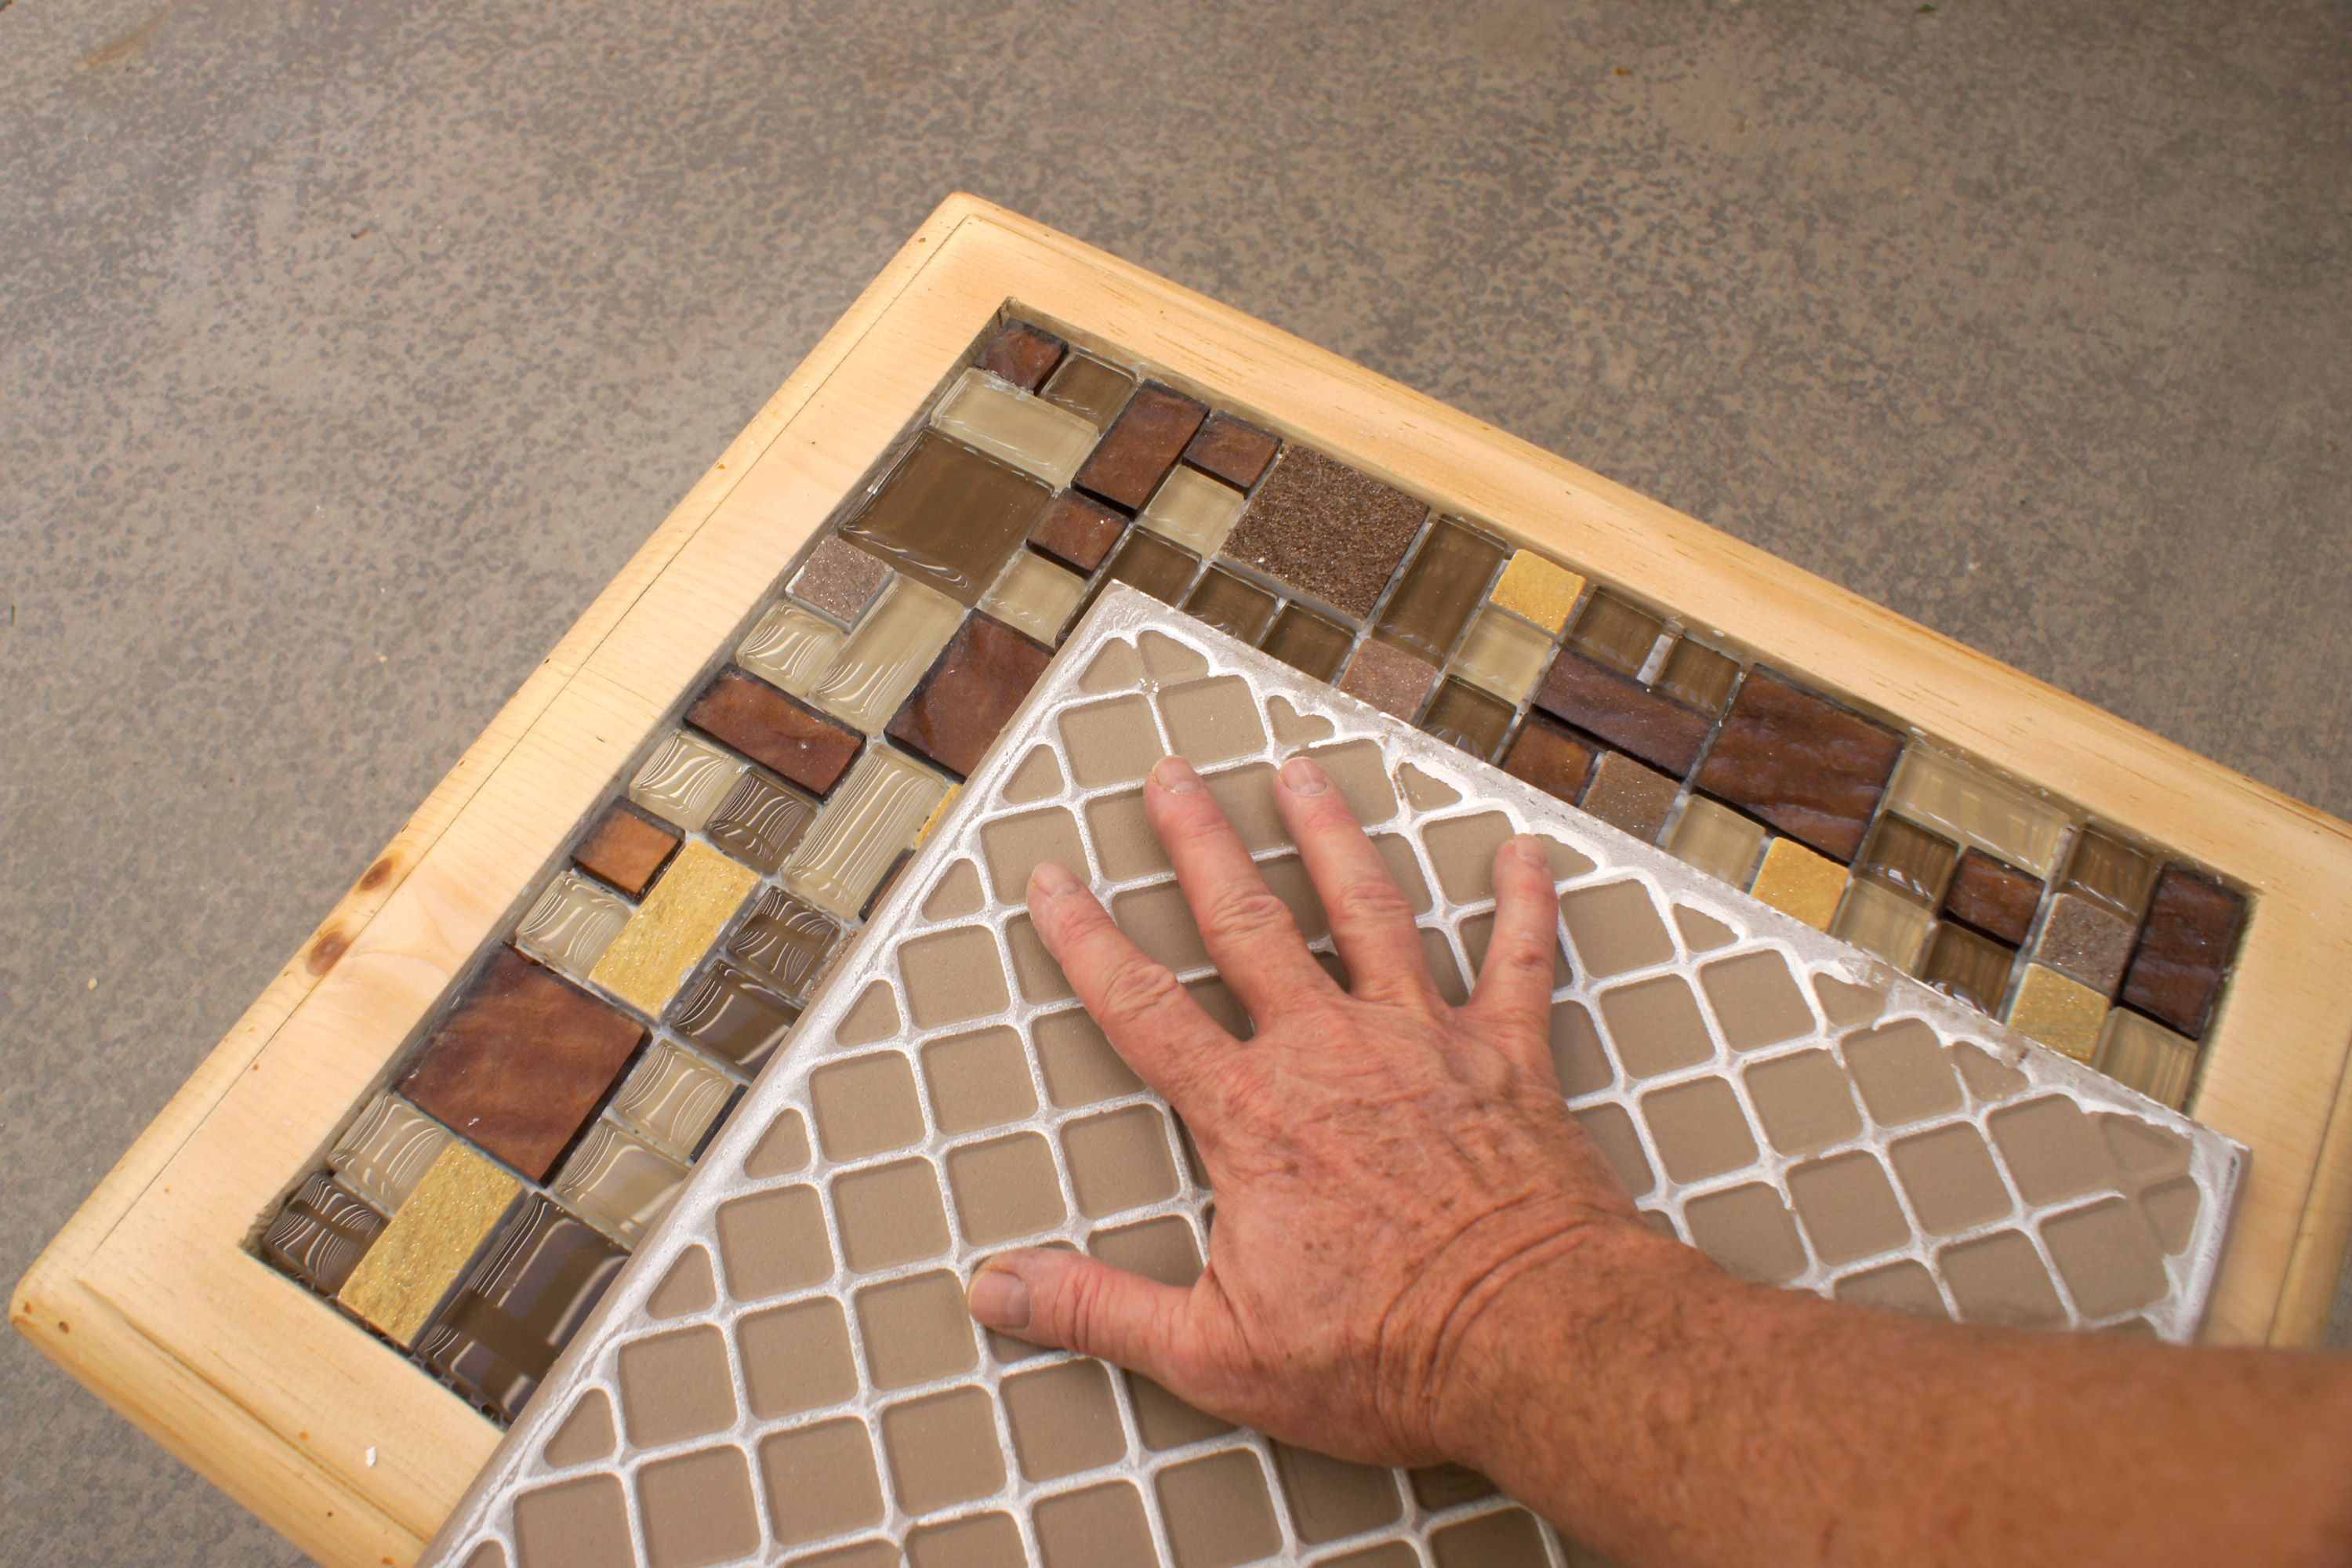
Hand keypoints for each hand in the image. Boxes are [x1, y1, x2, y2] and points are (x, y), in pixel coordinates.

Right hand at [964, 751, 1651, 1468]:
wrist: (1533, 1341)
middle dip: (1200, 842)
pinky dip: (1522, 901)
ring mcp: (1424, 1042)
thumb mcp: (1215, 1353)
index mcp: (1254, 1117)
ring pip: (1367, 908)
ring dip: (1330, 835)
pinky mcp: (1510, 1057)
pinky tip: (1521, 852)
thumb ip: (1101, 1309)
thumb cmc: (1392, 1351)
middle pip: (1246, 922)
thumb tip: (1004, 1293)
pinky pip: (1519, 958)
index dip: (1086, 941)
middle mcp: (1331, 1054)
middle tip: (1172, 777)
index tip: (1054, 884)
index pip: (1143, 1007)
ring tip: (1303, 776)